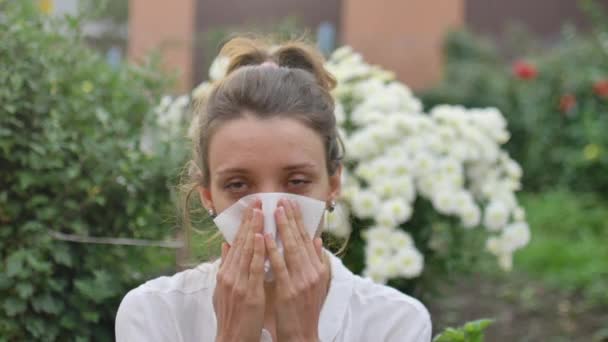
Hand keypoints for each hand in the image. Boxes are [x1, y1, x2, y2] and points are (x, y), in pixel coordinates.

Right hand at [213, 201, 265, 341]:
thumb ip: (225, 267)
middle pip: (240, 243)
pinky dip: (258, 251)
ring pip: (246, 252)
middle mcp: (229, 276)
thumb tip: (225, 246)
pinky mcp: (248, 293)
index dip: (243, 225)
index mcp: (225, 273)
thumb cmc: (232, 316)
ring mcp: (238, 284)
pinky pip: (255, 268)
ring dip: (254, 230)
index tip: (251, 208)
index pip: (235, 244)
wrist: (232, 339)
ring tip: (261, 212)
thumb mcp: (223, 289)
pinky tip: (263, 237)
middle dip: (249, 221)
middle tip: (257, 201)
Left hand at [265, 199, 329, 341]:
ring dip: (283, 228)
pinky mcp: (288, 290)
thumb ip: (317, 261)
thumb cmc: (305, 310)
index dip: (299, 220)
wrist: (301, 335)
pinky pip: (279, 266)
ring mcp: (301, 281)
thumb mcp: (317, 284)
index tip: (291, 203)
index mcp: (318, 269)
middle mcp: (312, 273)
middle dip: (291, 218)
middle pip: (301, 239)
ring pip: (291, 249)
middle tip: (283, 199)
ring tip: (276, 210)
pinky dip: (272, 250)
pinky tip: (266, 237)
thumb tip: (317, 240)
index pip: (308, 239)